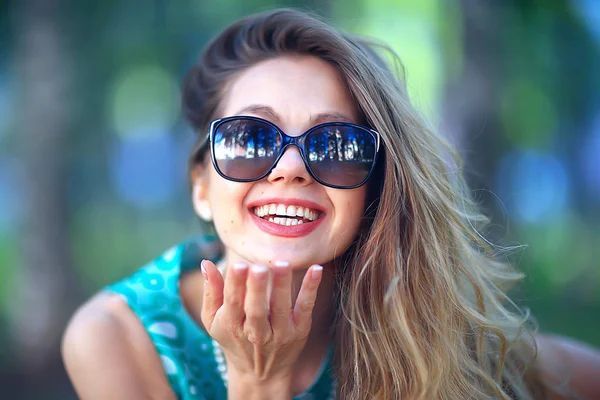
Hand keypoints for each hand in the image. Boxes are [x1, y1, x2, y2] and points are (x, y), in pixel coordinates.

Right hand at [200, 259, 322, 385]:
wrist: (260, 373)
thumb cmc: (234, 338)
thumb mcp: (213, 320)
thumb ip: (211, 291)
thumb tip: (206, 263)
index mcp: (232, 325)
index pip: (233, 303)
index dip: (235, 284)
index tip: (238, 265)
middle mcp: (256, 332)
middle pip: (256, 310)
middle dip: (256, 289)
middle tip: (259, 267)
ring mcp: (280, 332)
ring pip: (281, 308)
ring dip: (282, 285)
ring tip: (282, 263)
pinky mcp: (300, 329)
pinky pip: (306, 307)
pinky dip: (311, 288)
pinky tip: (316, 270)